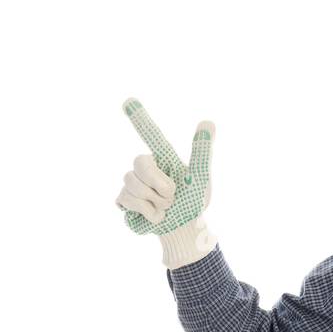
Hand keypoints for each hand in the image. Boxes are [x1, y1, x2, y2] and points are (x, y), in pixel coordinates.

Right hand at [116, 97, 216, 268]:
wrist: (182, 231)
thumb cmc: (193, 204)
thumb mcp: (200, 179)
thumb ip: (201, 152)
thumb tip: (209, 122)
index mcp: (164, 158)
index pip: (150, 133)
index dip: (139, 117)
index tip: (128, 100)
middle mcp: (146, 167)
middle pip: (139, 161)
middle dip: (158, 182)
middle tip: (171, 196)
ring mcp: (132, 183)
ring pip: (131, 182)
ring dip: (153, 200)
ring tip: (163, 208)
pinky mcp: (123, 200)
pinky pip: (124, 198)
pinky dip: (143, 210)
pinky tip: (151, 216)